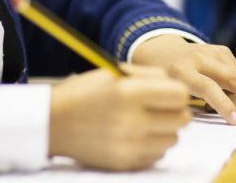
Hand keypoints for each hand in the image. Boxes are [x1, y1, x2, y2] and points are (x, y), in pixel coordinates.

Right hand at [49, 65, 188, 170]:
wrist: (54, 123)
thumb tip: (178, 87)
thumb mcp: (116, 72)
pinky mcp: (124, 163)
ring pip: (173, 139)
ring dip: (166, 129)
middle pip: (181, 119)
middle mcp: (132, 121)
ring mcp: (129, 146)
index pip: (179, 95)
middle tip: (161, 106)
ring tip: (149, 121)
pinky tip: (138, 135)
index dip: (177, 91)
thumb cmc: (86, 91)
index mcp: (129, 92)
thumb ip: (150, 76)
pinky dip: (154, 145)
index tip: (168, 91)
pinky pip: (158, 155)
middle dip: (175, 111)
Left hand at [132, 35, 235, 124]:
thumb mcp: (170, 96)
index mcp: (181, 71)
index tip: (235, 122)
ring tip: (229, 110)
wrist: (161, 52)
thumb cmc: (165, 83)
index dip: (222, 105)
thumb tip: (224, 114)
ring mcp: (212, 51)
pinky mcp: (221, 49)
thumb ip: (192, 106)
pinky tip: (225, 93)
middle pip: (233, 78)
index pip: (207, 87)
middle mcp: (199, 58)